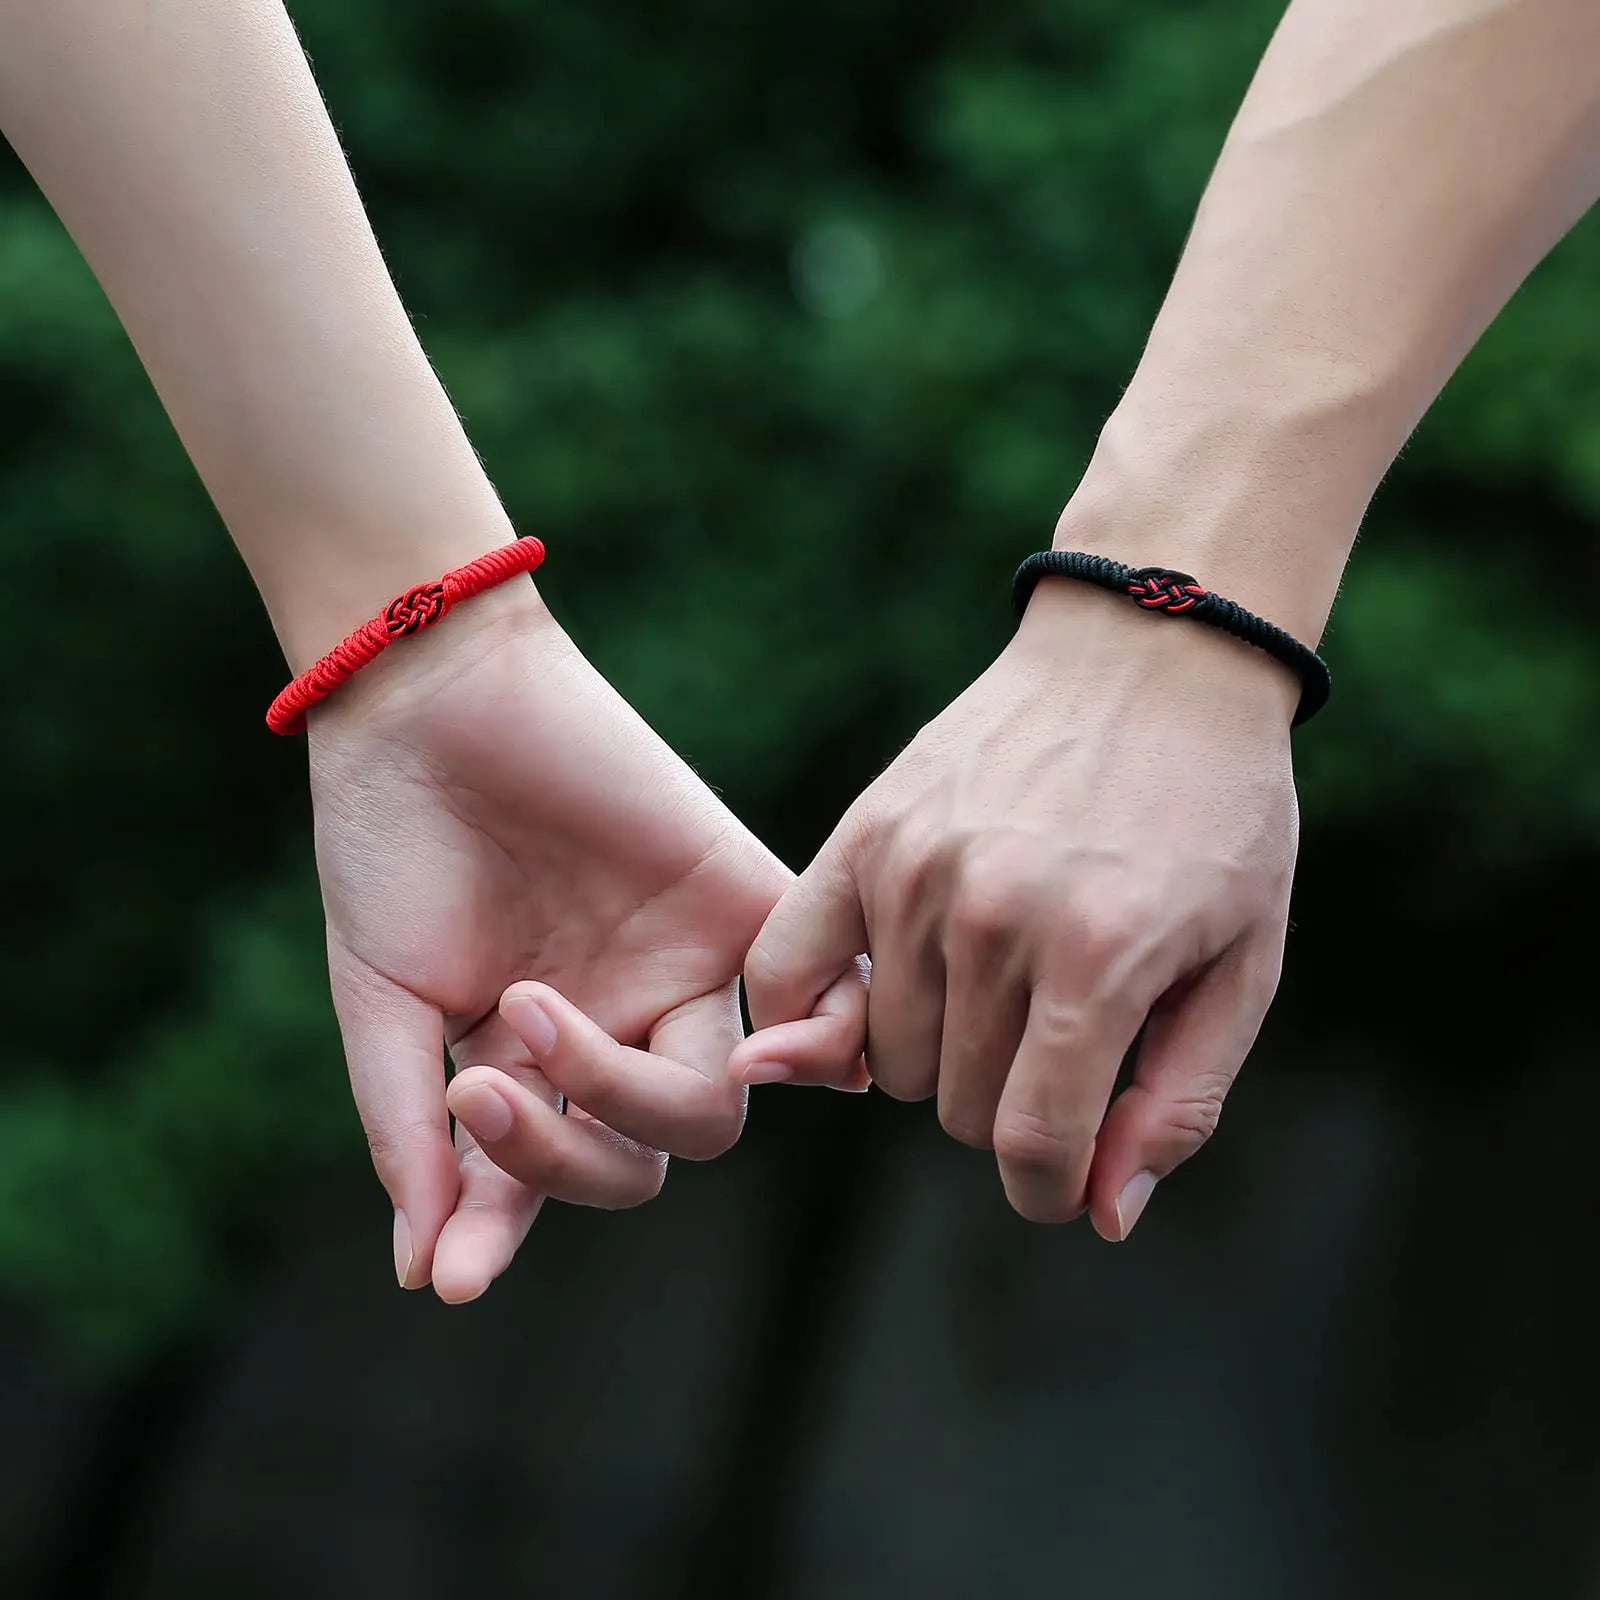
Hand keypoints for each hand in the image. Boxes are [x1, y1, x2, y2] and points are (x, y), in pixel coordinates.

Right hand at [307, 580, 790, 1301]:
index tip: (459, 1278)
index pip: (551, 1174)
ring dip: (624, 1094)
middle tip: (483, 1088)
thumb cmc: (393, 844)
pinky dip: (819, 1036)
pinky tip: (785, 1058)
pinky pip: (812, 989)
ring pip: (715, 1104)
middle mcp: (622, 1026)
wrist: (434, 700)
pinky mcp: (738, 898)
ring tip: (528, 1009)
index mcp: (540, 1058)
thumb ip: (413, 1129)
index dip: (506, 1228)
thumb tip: (426, 1276)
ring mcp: (684, 968)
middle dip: (563, 1156)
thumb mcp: (388, 999)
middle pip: (646, 1154)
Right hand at [733, 578, 1298, 1235]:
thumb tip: (1105, 1214)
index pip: (1031, 1143)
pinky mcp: (864, 833)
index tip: (1061, 1171)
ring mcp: (915, 871)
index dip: (1048, 1186)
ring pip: (887, 1057)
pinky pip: (785, 970)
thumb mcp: (1244, 962)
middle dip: (1009, 1107)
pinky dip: (810, 1015)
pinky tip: (868, 1000)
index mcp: (1099, 957)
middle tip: (1052, 1041)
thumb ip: (1178, 1100)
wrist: (1151, 657)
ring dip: (939, 1055)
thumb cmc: (1216, 816)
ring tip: (992, 985)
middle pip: (958, 1109)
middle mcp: (992, 918)